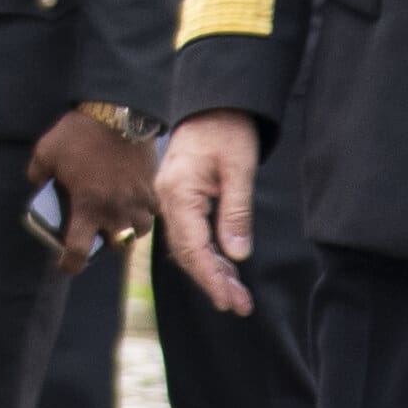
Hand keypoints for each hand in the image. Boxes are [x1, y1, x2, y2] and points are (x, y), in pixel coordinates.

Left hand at [33, 107, 164, 262]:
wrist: (118, 111)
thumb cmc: (80, 133)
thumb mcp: (46, 152)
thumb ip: (37, 172)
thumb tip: (36, 182)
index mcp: (87, 208)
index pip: (78, 252)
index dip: (70, 264)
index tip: (66, 265)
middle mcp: (115, 211)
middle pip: (116, 245)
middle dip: (106, 243)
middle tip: (97, 231)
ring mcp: (137, 200)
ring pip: (139, 231)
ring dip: (129, 229)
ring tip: (120, 219)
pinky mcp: (152, 186)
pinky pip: (153, 208)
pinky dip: (146, 209)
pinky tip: (137, 200)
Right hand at [153, 111, 263, 316]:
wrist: (214, 102)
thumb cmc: (228, 129)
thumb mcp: (240, 167)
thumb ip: (236, 212)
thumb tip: (236, 254)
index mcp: (179, 192)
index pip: (193, 247)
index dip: (211, 277)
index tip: (230, 300)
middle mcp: (168, 199)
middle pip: (186, 253)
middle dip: (212, 282)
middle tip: (240, 306)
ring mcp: (170, 200)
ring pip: (187, 247)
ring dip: (210, 272)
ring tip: (237, 295)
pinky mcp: (179, 198)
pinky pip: (189, 234)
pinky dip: (206, 255)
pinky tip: (225, 269)